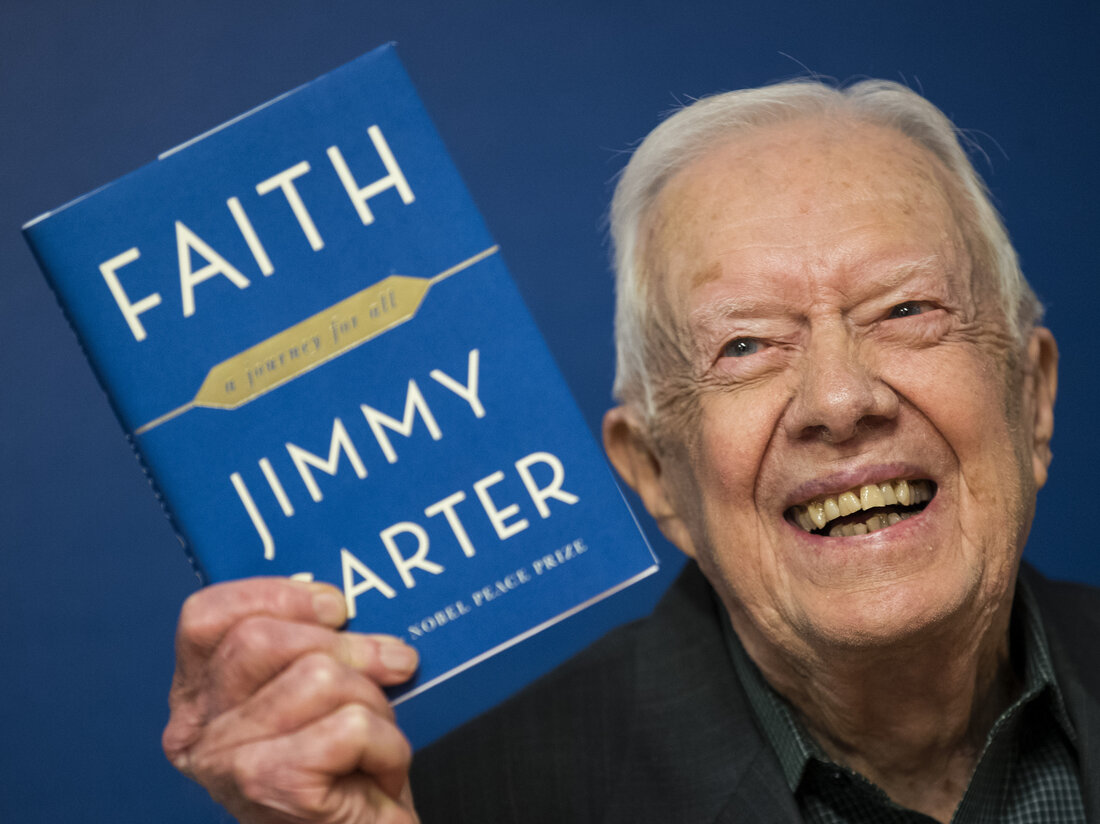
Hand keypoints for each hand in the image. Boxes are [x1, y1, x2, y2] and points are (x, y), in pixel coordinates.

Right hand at [162, 577, 420, 822]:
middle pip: (263, 639)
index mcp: (197, 699)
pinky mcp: (273, 786)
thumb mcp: (313, 695)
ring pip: (318, 677)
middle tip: (392, 665)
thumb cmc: (342, 773)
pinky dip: (388, 744)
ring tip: (377, 737)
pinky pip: (353, 725)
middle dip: (347, 646)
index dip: (277, 596)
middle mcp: (197, 732)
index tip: (336, 606)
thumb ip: (310, 645)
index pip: (208, 617)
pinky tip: (381, 771)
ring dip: (374, 703)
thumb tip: (353, 599)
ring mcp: (228, 763)